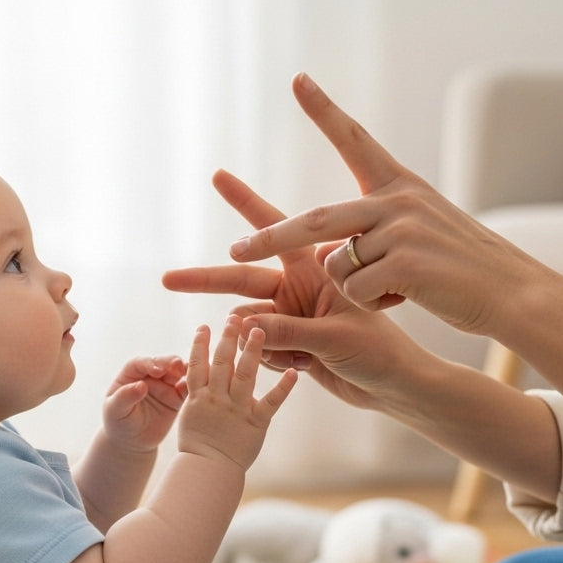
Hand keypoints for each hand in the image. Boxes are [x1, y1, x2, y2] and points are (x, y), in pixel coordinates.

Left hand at [100, 355, 187, 452]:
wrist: (131, 441)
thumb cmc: (118, 422)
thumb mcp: (115, 410)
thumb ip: (125, 396)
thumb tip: (141, 386)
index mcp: (132, 373)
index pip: (141, 363)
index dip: (150, 363)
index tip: (158, 370)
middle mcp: (150, 375)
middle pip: (162, 363)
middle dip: (171, 363)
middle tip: (179, 367)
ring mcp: (165, 385)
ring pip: (178, 373)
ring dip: (186, 371)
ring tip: (192, 376)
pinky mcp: (177, 398)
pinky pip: (186, 390)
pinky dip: (192, 388)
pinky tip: (197, 390)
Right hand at [162, 168, 441, 411]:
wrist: (395, 386)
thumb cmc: (381, 352)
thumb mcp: (337, 337)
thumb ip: (289, 331)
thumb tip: (238, 322)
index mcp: (316, 269)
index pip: (277, 230)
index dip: (246, 202)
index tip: (218, 176)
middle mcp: (298, 288)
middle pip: (241, 278)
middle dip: (205, 279)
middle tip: (167, 278)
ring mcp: (290, 317)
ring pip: (246, 322)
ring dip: (252, 340)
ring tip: (291, 353)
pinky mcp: (287, 345)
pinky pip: (256, 349)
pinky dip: (268, 360)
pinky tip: (303, 365)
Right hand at [176, 315, 296, 469]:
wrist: (207, 473)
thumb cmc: (197, 449)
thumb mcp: (191, 417)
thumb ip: (199, 394)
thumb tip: (201, 376)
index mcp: (198, 396)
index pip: (197, 363)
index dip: (200, 344)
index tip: (204, 326)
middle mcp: (216, 399)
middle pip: (221, 361)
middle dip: (228, 337)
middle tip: (234, 317)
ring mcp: (236, 409)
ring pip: (244, 375)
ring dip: (252, 351)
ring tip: (258, 331)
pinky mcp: (256, 423)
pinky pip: (271, 402)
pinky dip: (283, 387)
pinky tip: (294, 372)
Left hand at [222, 73, 552, 340]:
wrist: (511, 293)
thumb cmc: (461, 271)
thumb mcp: (419, 234)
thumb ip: (374, 230)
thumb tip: (326, 250)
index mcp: (400, 185)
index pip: (356, 139)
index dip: (324, 110)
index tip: (297, 80)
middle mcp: (397, 199)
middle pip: (314, 220)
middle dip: (270, 239)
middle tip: (235, 250)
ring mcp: (402, 229)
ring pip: (336, 265)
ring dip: (354, 287)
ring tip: (397, 287)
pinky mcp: (406, 262)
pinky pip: (356, 290)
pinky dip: (372, 302)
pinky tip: (409, 296)